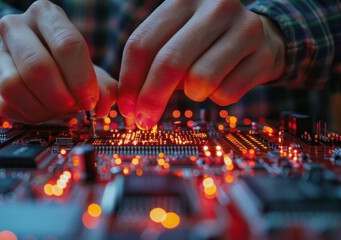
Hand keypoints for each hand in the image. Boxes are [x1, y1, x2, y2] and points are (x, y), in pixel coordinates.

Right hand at [0, 0, 115, 122]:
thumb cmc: (70, 65)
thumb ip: (103, 87)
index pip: (67, 44)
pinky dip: (30, 115)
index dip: (81, 79)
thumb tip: (101, 106)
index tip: (90, 100)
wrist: (42, 66)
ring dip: (42, 107)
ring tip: (60, 109)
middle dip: (60, 96)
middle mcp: (16, 28)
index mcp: (45, 14)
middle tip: (74, 107)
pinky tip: (45, 110)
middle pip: (36, 66)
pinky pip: (6, 103)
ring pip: (13, 85)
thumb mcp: (93, 70)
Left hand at [118, 0, 284, 129]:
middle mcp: (216, 6)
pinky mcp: (263, 54)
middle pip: (169, 62)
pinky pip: (226, 93)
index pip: (142, 43)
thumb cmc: (205, 42)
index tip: (126, 108)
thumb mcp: (174, 39)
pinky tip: (223, 81)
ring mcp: (245, 28)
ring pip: (200, 80)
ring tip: (197, 84)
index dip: (129, 82)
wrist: (261, 37)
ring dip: (192, 94)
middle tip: (143, 120)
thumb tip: (128, 105)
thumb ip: (149, 62)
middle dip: (151, 99)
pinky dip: (217, 97)